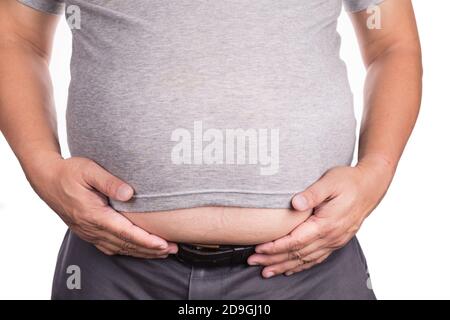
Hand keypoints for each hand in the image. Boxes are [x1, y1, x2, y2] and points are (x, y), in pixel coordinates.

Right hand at [28, 155, 177, 257]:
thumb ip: (109, 182)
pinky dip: (127, 250)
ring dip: (141, 252)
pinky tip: (138, 250)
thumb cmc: (70, 172)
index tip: (164, 244)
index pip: (125, 232)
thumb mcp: (89, 170)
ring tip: (162, 252)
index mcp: (93, 214)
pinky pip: (110, 247)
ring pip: (119, 248)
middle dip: (150, 250)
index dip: (146, 240)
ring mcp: (88, 232)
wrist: (46, 179)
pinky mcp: (87, 232)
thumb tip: (130, 193)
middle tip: (172, 250)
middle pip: (125, 244)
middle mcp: (91, 228)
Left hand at [248, 156, 393, 277]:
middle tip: (253, 262)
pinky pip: (317, 259)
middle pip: (297, 254)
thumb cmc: (348, 181)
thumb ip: (312, 193)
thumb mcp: (330, 181)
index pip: (295, 241)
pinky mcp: (336, 241)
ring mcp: (335, 241)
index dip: (275, 247)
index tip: (258, 249)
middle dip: (273, 260)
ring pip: (306, 260)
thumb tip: (295, 203)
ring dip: (285, 266)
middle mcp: (331, 237)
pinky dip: (301, 266)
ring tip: (267, 271)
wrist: (370, 186)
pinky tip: (290, 269)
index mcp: (326, 224)